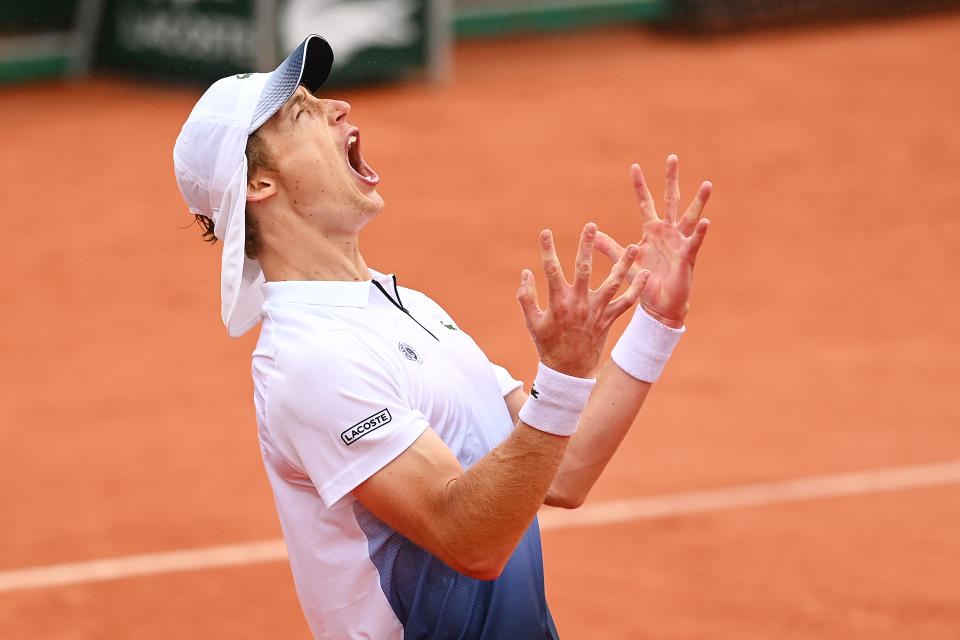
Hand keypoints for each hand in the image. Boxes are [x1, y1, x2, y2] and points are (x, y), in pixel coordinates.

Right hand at [517, 223, 647, 377]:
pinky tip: (646, 275)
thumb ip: (526, 297)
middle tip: (591, 226)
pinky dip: (637, 290)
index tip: (546, 232)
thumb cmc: (548, 345)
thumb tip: (526, 272)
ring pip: (612, 282)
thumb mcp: (532, 322)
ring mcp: (596, 311)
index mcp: (558, 302)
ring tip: (634, 246)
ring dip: (624, 264)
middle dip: (587, 246)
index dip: (547, 250)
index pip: (551, 270)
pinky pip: (626, 303)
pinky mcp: (609, 320)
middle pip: (584, 268)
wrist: (568, 372)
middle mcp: (579, 303)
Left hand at [594, 155, 710, 328]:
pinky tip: (706, 221)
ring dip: (698, 201)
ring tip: (706, 185)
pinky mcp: (686, 257)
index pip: (645, 202)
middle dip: (670, 179)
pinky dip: (699, 232)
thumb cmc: (644, 282)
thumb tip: (591, 233)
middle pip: (670, 200)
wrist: (659, 305)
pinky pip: (694, 242)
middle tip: (672, 158)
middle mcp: (667, 232)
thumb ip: (609, 246)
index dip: (640, 185)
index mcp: (651, 231)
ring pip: (689, 217)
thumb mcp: (624, 261)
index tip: (634, 166)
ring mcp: (679, 242)